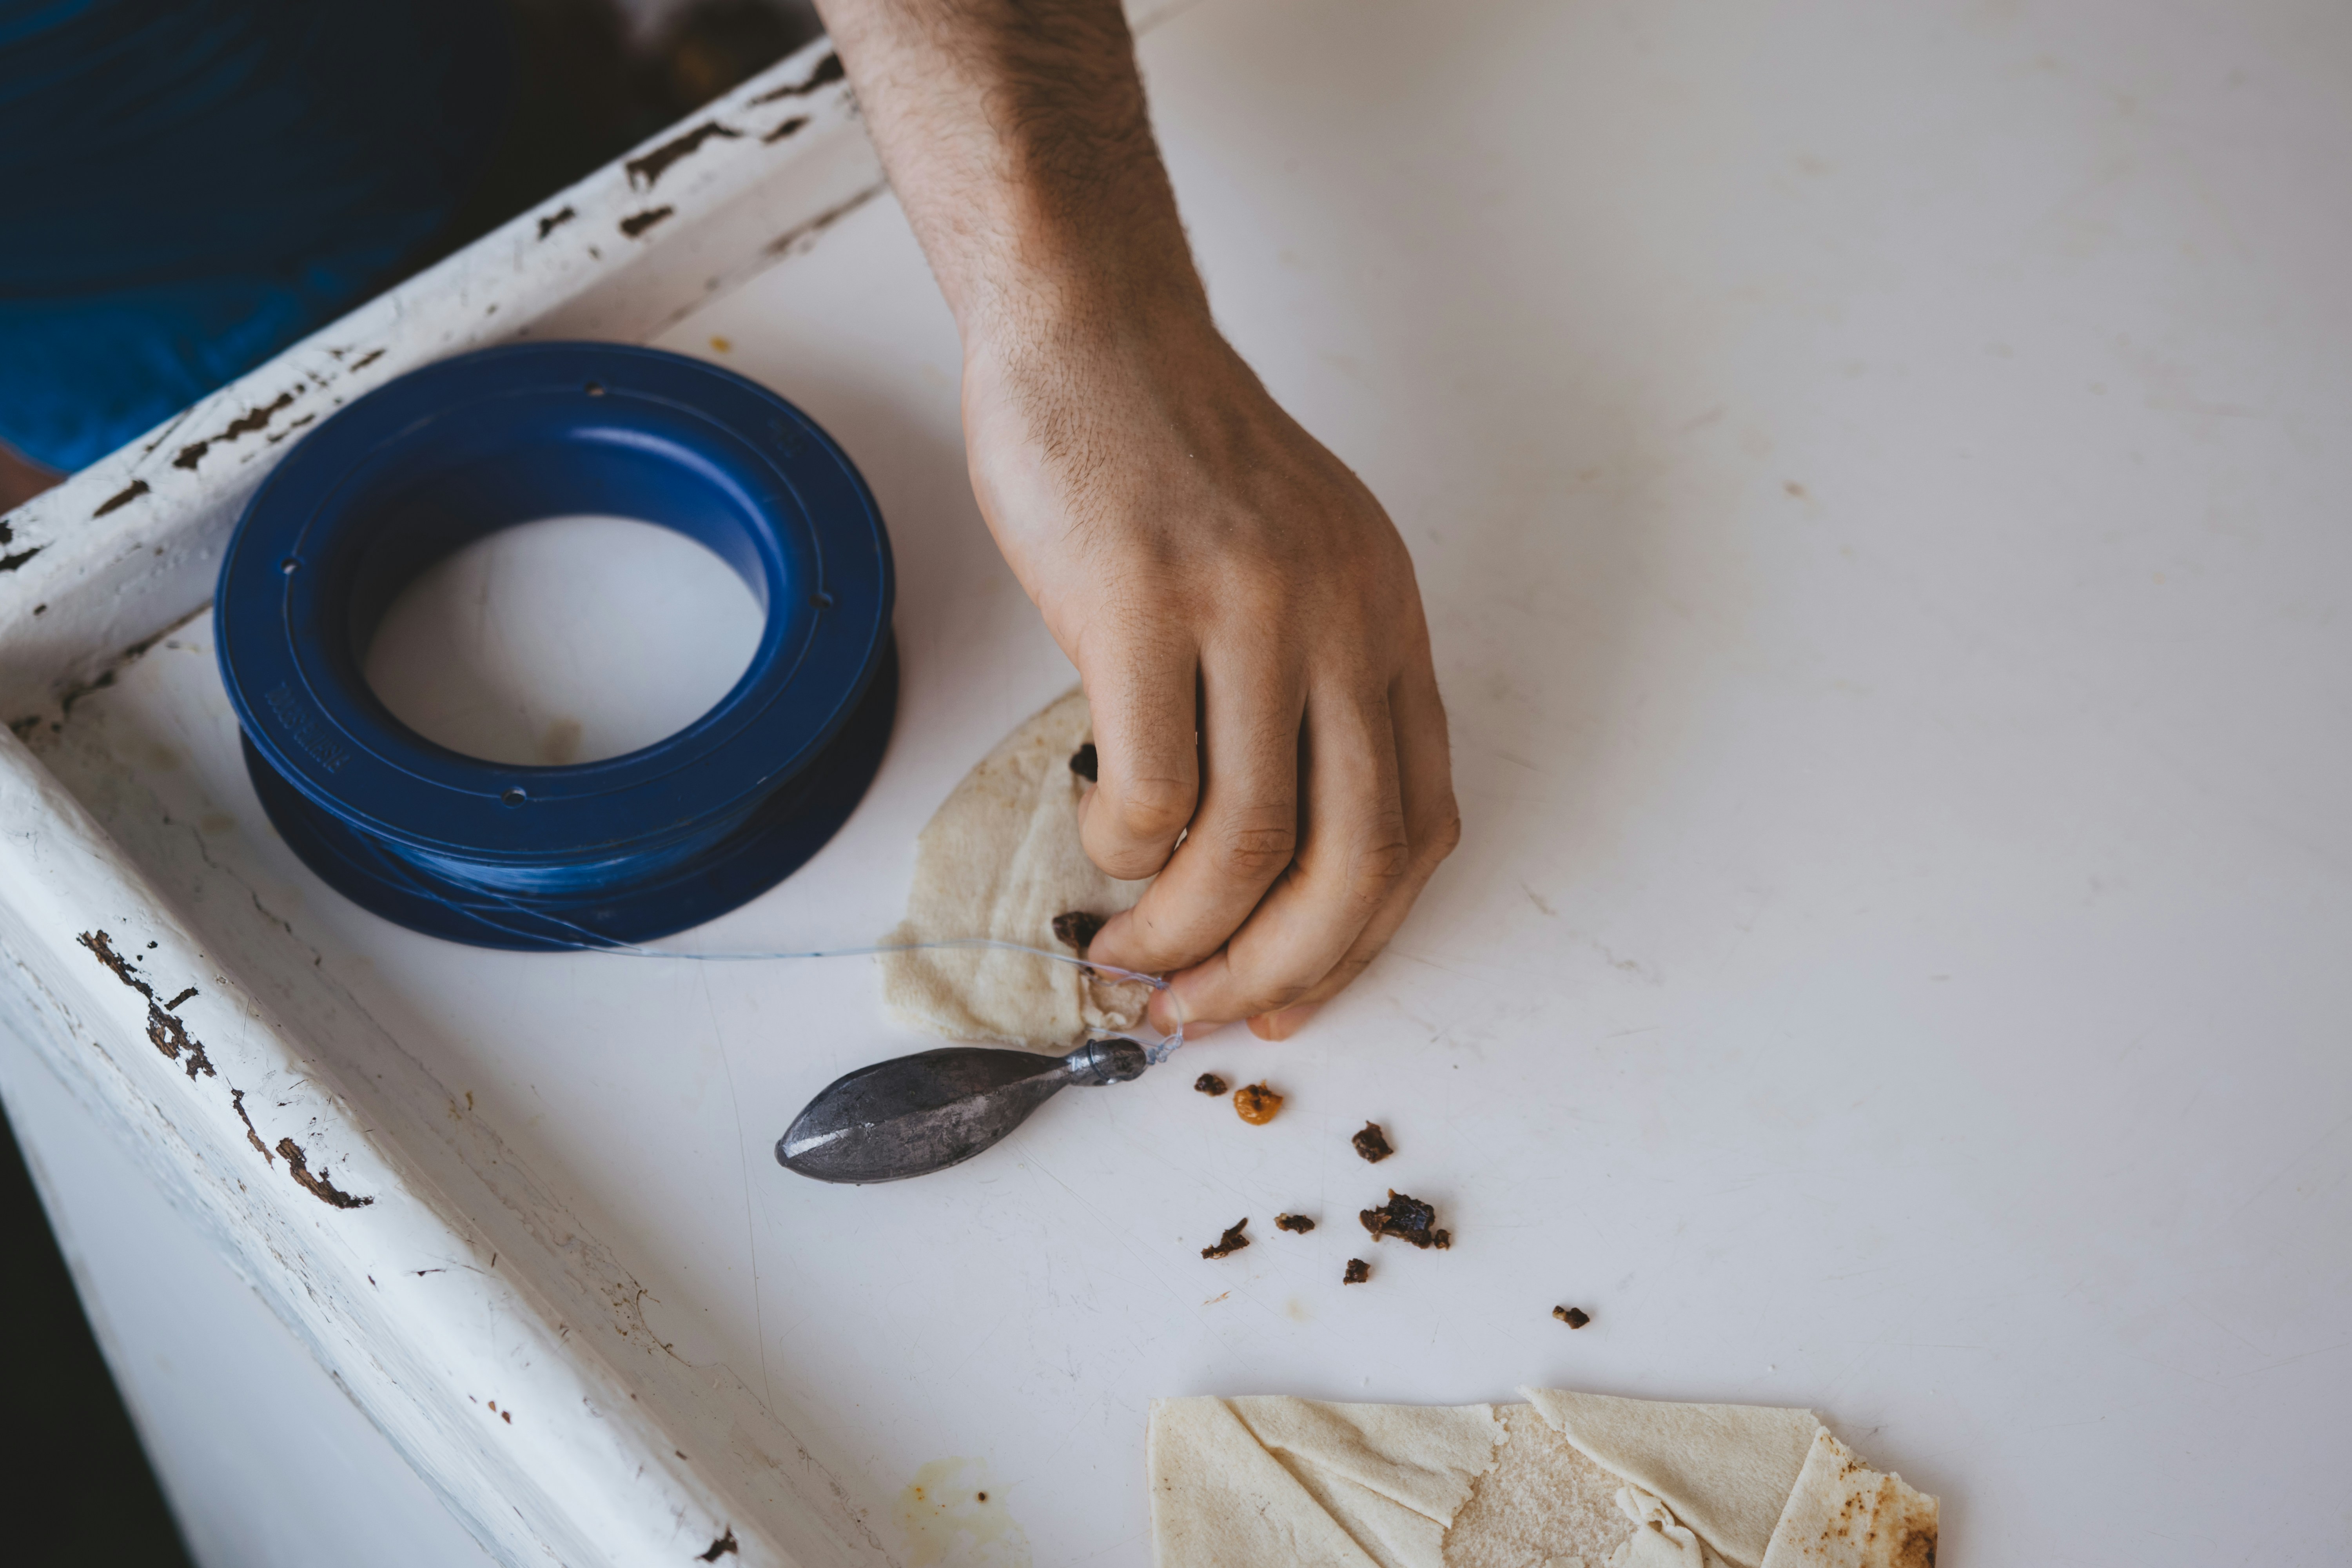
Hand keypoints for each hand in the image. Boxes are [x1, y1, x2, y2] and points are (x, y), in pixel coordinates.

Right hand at [811, 0, 1458, 1033]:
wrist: (1094, 334)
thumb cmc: (1176, 463)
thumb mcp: (1296, 568)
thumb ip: (1306, 692)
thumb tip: (1266, 859)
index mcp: (1387, 621)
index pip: (1417, 822)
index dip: (1359, 939)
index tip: (1288, 996)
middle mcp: (1342, 619)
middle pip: (1352, 858)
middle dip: (1280, 969)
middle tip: (1203, 1012)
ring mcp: (1247, 610)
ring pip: (1246, 842)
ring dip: (1183, 931)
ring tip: (1129, 955)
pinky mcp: (1143, 604)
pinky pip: (1151, 787)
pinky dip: (1125, 851)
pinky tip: (1100, 844)